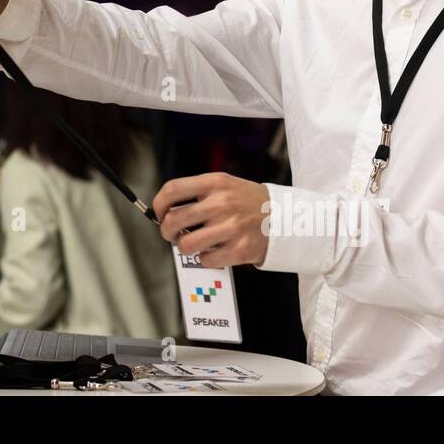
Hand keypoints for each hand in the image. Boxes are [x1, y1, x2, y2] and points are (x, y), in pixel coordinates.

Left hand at [152, 173, 270, 266]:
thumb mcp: (225, 185)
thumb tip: (166, 212)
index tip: (159, 213)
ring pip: (186, 244)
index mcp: (215, 183)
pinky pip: (206, 260)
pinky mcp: (240, 249)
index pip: (173, 190)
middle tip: (171, 234)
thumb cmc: (248, 202)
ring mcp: (232, 227)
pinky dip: (204, 260)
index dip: (158, 204)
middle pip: (174, 219)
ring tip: (192, 244)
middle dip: (166, 231)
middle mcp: (222, 203)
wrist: (285, 217)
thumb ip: (198, 194)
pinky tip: (212, 252)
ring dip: (184, 247)